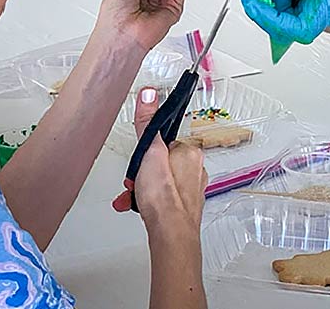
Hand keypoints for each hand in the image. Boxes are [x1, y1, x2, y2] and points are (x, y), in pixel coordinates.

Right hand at [111, 86, 207, 235]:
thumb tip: (150, 94)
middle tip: (135, 181)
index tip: (139, 161)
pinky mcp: (184, 206)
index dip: (146, 152)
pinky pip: (162, 198)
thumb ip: (147, 123)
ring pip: (160, 181)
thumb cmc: (164, 199)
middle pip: (160, 162)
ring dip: (142, 188)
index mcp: (190, 153)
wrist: (170, 235)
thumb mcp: (149, 153)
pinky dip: (148, 201)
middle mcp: (195, 170)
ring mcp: (191, 189)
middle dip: (142, 173)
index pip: (163, 142)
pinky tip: (138, 206)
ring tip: (134, 196)